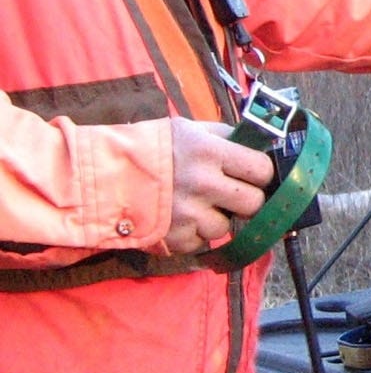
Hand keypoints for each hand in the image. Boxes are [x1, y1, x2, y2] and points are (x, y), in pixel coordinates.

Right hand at [163, 118, 275, 254]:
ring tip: (196, 205)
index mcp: (210, 151)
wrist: (105, 174)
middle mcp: (202, 183)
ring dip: (216, 219)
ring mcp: (188, 214)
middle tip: (231, 195)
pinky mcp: (174, 238)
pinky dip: (194, 234)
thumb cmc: (155, 148)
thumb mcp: (192, 130)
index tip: (253, 175)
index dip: (260, 174)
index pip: (262, 170)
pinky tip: (180, 219)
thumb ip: (227, 139)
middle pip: (253, 204)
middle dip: (245, 200)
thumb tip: (262, 148)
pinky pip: (201, 242)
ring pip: (226, 227)